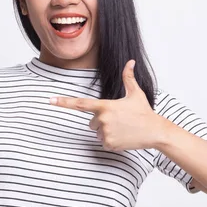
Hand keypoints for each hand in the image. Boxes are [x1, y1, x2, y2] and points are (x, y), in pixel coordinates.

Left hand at [49, 60, 166, 150]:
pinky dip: (111, 141)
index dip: (64, 102)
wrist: (155, 131)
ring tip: (122, 128)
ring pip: (97, 133)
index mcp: (105, 106)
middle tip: (119, 120)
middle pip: (91, 122)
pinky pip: (103, 143)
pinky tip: (123, 137)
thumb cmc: (144, 112)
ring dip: (106, 132)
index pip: (80, 103)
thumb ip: (128, 78)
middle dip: (102, 122)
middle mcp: (102, 119)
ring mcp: (105, 133)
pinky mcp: (109, 144)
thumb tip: (130, 62)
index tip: (51, 100)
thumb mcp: (135, 93)